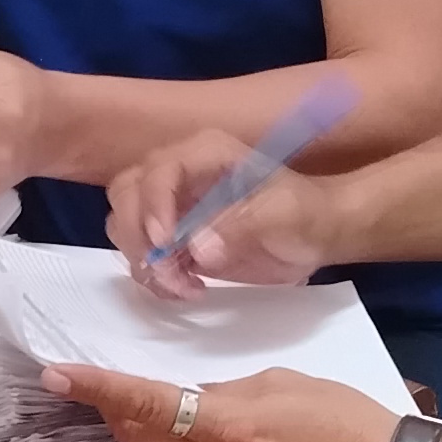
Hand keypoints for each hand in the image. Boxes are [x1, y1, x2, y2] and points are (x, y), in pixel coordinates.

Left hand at [42, 364, 401, 441]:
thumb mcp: (279, 382)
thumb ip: (222, 391)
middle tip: (117, 389)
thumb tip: (191, 400)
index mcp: (224, 428)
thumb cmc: (344, 421)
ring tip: (161, 418)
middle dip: (120, 413)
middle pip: (137, 441)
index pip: (141, 405)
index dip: (94, 389)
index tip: (58, 375)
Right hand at [105, 133, 344, 297]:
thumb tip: (197, 249)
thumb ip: (243, 227)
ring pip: (124, 223)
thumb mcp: (286, 216)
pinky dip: (153, 274)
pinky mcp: (173, 235)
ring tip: (184, 284)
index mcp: (206, 153)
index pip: (158, 170)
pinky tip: (187, 288)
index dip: (154, 206)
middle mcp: (180, 173)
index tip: (166, 243)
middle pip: (126, 194)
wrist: (316, 234)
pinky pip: (141, 251)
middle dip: (138, 236)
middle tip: (170, 271)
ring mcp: (172, 203)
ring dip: (143, 259)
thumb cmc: (306, 214)